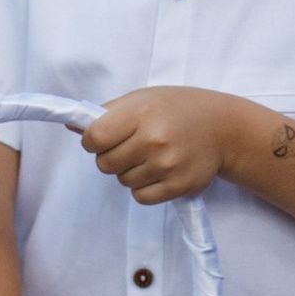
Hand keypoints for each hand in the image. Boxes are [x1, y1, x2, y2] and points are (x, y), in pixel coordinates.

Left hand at [80, 86, 247, 207]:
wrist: (223, 128)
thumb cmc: (177, 109)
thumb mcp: (142, 99)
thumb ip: (107, 112)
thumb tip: (71, 127)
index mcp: (142, 112)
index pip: (94, 138)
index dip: (92, 140)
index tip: (103, 138)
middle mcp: (154, 139)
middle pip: (104, 164)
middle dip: (111, 157)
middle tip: (130, 146)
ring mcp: (167, 165)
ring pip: (122, 181)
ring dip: (129, 172)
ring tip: (151, 155)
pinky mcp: (178, 186)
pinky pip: (140, 197)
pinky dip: (144, 187)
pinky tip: (158, 171)